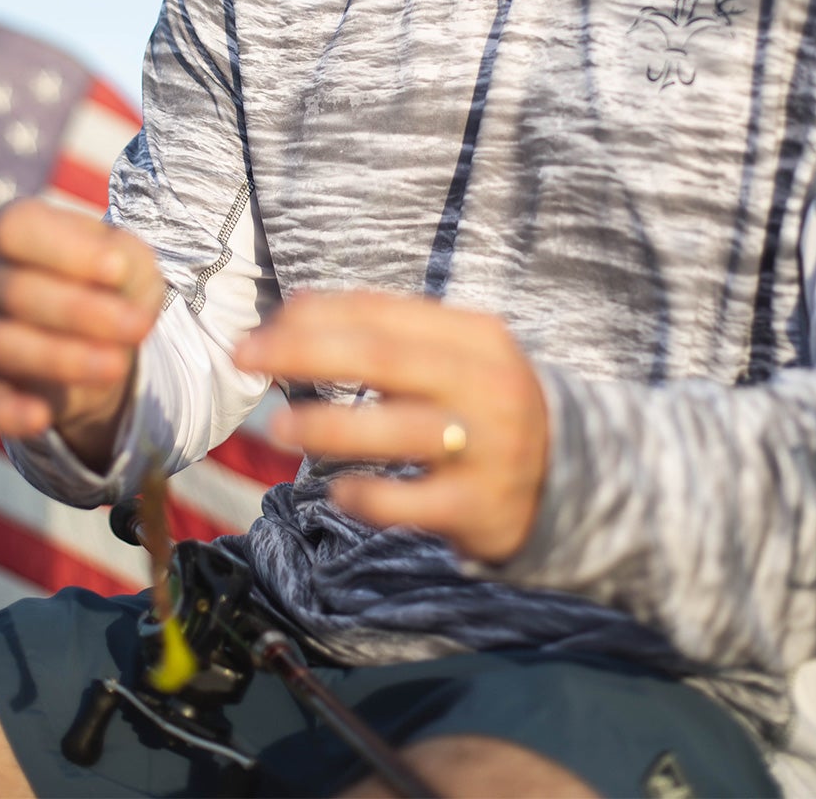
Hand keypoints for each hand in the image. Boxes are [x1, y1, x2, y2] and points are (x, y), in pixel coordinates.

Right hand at [0, 198, 163, 469]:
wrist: (110, 339)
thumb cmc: (116, 284)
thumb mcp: (135, 261)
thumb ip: (127, 258)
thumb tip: (114, 269)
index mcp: (17, 233)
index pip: (16, 228)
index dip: (65, 250)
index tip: (117, 270)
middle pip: (15, 290)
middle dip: (82, 312)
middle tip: (139, 327)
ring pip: (4, 344)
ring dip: (64, 358)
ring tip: (117, 366)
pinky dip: (6, 412)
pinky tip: (40, 417)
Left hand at [233, 291, 548, 563]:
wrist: (570, 475)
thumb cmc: (484, 404)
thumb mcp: (457, 356)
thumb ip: (390, 332)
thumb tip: (295, 310)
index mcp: (476, 337)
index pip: (384, 313)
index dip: (317, 315)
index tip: (264, 325)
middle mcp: (486, 385)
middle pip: (382, 358)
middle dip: (304, 352)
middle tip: (245, 356)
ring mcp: (487, 447)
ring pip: (394, 431)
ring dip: (326, 424)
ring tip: (278, 425)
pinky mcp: (479, 505)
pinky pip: (408, 502)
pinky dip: (365, 496)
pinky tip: (339, 492)